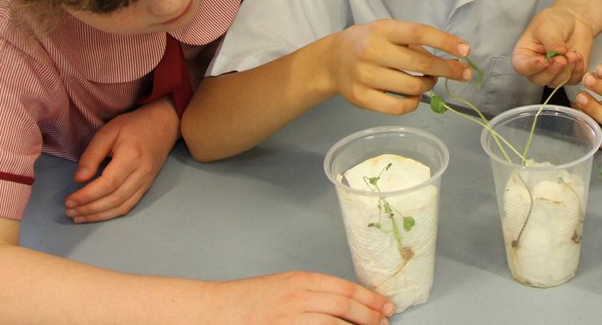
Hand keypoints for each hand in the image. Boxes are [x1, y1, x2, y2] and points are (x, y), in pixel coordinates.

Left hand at [65, 97, 179, 222]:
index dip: (87, 196)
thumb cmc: (134, 125)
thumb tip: (79, 179)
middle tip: (69, 211)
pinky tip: (97, 215)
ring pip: (122, 206)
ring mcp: (146, 181)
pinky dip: (112, 214)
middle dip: (89, 209)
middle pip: (114, 199)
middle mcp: (142, 173)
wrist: (164, 123)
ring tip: (78, 217)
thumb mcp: (108, 132)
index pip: (108, 184)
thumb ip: (92, 155)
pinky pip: (129, 205)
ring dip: (99, 215)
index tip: (69, 200)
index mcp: (131, 157)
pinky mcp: (147, 185)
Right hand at [213, 271, 394, 324]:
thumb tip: (346, 305)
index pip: (346, 289)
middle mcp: (298, 299)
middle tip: (384, 322)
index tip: (386, 306)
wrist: (214, 311)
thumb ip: (314, 293)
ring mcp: (290, 320)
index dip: (370, 299)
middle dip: (370, 316)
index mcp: (301, 281)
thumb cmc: (248, 300)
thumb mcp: (285, 286)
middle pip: (345, 307)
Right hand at [325, 20, 471, 114]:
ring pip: (412, 87)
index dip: (445, 42)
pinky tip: (416, 97)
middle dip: (448, 69)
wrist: (332, 61)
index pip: (419, 33)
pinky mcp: (361, 98)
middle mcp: (371, 51)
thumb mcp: (387, 31)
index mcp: (382, 29)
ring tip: (430, 81)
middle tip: (464, 72)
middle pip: (420, 63)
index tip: (466, 50)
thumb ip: (414, 43)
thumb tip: (451, 61)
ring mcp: (364, 76)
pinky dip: (414, 103)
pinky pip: (398, 107)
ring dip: (429, 85)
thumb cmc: (368, 43)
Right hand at [511, 5, 593, 86]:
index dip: (532, 67)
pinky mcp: (568, 75)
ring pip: (556, 82)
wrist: (573, 21)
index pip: (522, 67)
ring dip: (566, 70)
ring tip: (573, 54)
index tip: (545, 61)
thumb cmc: (554, 21)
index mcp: (524, 55)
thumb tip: (558, 52)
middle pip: (539, 79)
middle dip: (552, 71)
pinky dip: (577, 70)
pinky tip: (578, 56)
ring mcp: (552, 73)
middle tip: (562, 59)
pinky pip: (572, 80)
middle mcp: (536, 68)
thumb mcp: (548, 26)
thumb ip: (551, 41)